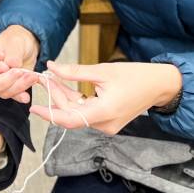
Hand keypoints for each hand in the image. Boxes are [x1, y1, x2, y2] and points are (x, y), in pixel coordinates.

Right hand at [0, 25, 41, 103]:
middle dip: (4, 82)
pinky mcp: (8, 89)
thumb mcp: (14, 42)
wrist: (25, 46)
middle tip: (18, 72)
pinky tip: (26, 95)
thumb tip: (13, 66)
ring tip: (31, 75)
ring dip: (18, 86)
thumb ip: (13, 54)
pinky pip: (12, 96)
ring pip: (2, 93)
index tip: (4, 66)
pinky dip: (21, 95)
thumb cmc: (14, 40)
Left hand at [34, 61, 182, 134]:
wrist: (160, 85)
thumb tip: (52, 67)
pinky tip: (67, 87)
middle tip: (45, 77)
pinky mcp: (109, 122)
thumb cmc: (136, 76)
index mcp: (104, 112)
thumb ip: (75, 72)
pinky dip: (76, 101)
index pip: (68, 119)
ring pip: (77, 113)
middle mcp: (104, 124)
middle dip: (56, 96)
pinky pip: (86, 113)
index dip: (48, 114)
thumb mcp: (103, 71)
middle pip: (71, 114)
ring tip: (53, 79)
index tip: (33, 107)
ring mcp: (107, 125)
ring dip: (65, 97)